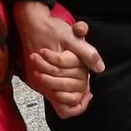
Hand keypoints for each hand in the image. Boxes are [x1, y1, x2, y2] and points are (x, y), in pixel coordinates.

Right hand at [14, 3, 104, 118]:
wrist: (30, 21)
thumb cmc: (50, 29)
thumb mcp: (72, 37)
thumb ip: (87, 53)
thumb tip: (100, 68)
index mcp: (51, 78)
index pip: (66, 108)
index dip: (80, 104)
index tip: (88, 91)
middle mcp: (40, 84)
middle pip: (63, 102)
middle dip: (77, 92)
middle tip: (85, 80)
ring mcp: (35, 81)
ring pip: (56, 95)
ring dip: (68, 87)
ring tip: (77, 73)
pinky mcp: (32, 76)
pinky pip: (49, 87)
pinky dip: (59, 81)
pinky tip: (67, 69)